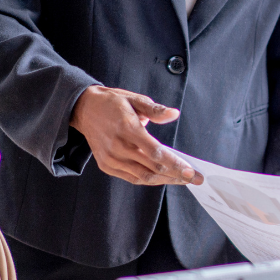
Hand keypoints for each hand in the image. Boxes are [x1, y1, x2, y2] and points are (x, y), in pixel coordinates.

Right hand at [70, 86, 199, 185]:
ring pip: (143, 177)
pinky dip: (149, 180)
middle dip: (176, 175)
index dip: (175, 164)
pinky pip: (132, 178)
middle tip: (194, 179)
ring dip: (165, 180)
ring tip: (181, 179)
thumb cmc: (113, 103)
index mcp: (127, 128)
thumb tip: (174, 114)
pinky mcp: (106, 165)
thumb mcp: (135, 99)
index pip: (156, 153)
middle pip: (152, 169)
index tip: (191, 172)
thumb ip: (156, 110)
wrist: (84, 109)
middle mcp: (118, 147)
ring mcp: (111, 158)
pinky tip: (163, 177)